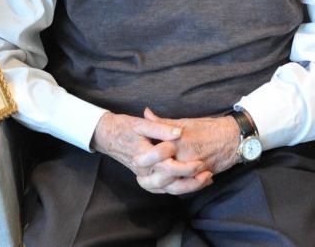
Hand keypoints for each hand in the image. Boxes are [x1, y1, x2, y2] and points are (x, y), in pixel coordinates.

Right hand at [91, 111, 209, 195]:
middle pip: (171, 180)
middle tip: (205, 166)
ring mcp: (146, 177)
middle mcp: (144, 171)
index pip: (165, 162)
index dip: (180, 157)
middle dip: (190, 175)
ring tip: (207, 177)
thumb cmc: (123, 127)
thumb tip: (178, 132)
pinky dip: (183, 188)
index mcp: (142, 156)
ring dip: (190, 186)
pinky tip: (196, 183)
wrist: (107, 136)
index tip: (193, 149)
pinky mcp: (148, 180)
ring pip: (171, 189)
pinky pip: (167, 190)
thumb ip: (160, 128)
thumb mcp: (140, 124)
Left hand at [143, 108, 239, 177]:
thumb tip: (145, 113)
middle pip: (163, 170)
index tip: (136, 153)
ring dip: (162, 181)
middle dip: (151, 172)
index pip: (157, 152)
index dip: (145, 155)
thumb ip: (162, 122)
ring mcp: (193, 170)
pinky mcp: (200, 177)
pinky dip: (176, 184)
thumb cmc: (207, 127)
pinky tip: (168, 181)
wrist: (231, 139)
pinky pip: (185, 185)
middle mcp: (185, 158)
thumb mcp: (183, 122)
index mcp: (178, 142)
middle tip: (140, 170)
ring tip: (152, 177)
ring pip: (173, 182)